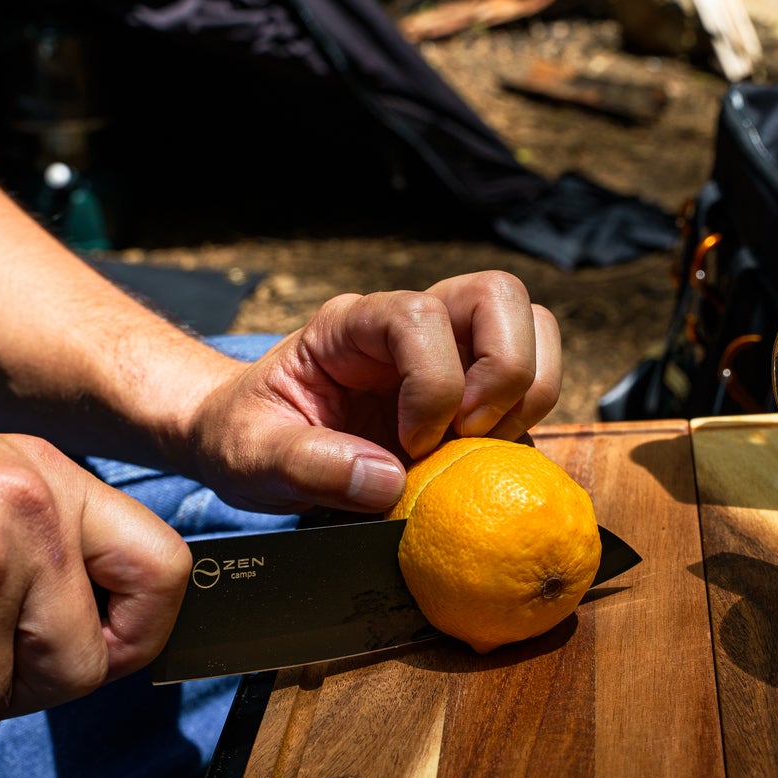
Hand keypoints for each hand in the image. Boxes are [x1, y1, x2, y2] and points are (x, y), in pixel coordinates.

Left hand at [187, 271, 561, 512]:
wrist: (243, 442)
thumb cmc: (244, 435)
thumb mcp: (250, 455)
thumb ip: (307, 466)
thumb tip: (386, 482)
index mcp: (351, 325)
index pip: (419, 314)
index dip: (433, 380)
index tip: (410, 442)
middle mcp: (409, 325)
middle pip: (499, 296)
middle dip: (503, 372)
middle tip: (467, 436)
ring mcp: (448, 352)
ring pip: (533, 327)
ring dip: (526, 393)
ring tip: (479, 449)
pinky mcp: (472, 390)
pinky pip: (531, 384)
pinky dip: (526, 425)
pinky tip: (480, 464)